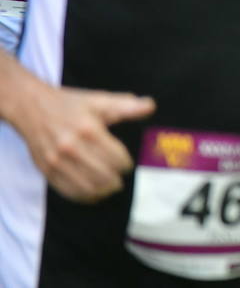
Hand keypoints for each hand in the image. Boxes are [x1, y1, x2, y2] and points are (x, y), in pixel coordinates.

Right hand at [13, 82, 154, 202]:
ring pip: (85, 187)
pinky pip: (67, 191)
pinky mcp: (45, 170)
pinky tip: (93, 194)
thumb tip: (151, 106)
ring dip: (102, 192)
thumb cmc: (70, 104)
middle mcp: (71, 147)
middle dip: (116, 181)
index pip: (115, 158)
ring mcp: (56, 161)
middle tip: (121, 179)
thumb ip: (126, 106)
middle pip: (102, 175)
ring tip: (110, 188)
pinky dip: (83, 196)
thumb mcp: (99, 100)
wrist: (31, 108)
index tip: (127, 164)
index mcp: (88, 130)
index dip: (126, 165)